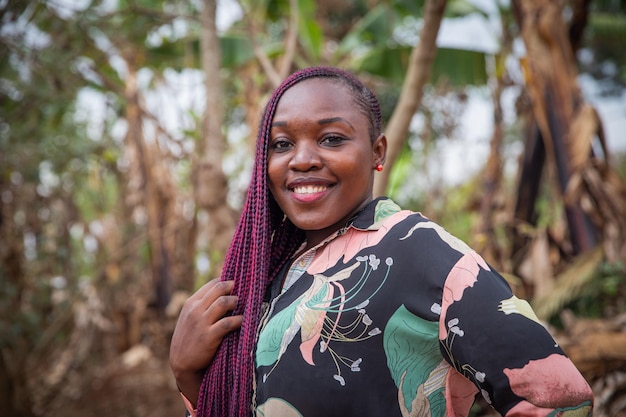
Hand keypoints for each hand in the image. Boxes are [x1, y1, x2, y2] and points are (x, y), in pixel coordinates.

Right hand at [169, 279, 242, 406]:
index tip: (237, 283)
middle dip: (233, 287)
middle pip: (218, 289)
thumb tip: (224, 294)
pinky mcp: (209, 336)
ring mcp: (201, 323)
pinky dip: (238, 320)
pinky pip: (228, 323)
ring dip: (235, 301)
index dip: (226, 281)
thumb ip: (202, 306)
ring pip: (223, 302)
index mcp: (191, 303)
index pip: (212, 284)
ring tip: (243, 304)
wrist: (181, 362)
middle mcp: (195, 310)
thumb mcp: (190, 318)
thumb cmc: (189, 338)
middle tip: (244, 289)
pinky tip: (244, 320)